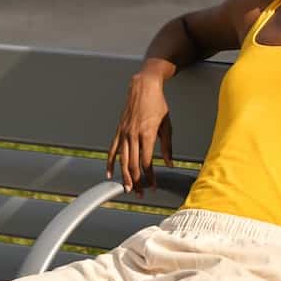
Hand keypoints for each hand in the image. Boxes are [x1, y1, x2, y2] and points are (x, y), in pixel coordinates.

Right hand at [106, 75, 172, 191]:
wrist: (143, 87)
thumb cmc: (158, 104)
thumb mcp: (167, 125)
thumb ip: (167, 146)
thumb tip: (170, 163)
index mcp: (147, 134)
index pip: (147, 162)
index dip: (150, 176)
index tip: (153, 185)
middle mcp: (133, 135)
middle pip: (133, 164)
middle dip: (137, 181)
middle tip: (140, 193)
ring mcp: (124, 133)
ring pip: (122, 160)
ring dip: (124, 176)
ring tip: (127, 188)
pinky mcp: (119, 130)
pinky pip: (113, 150)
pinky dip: (110, 163)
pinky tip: (110, 174)